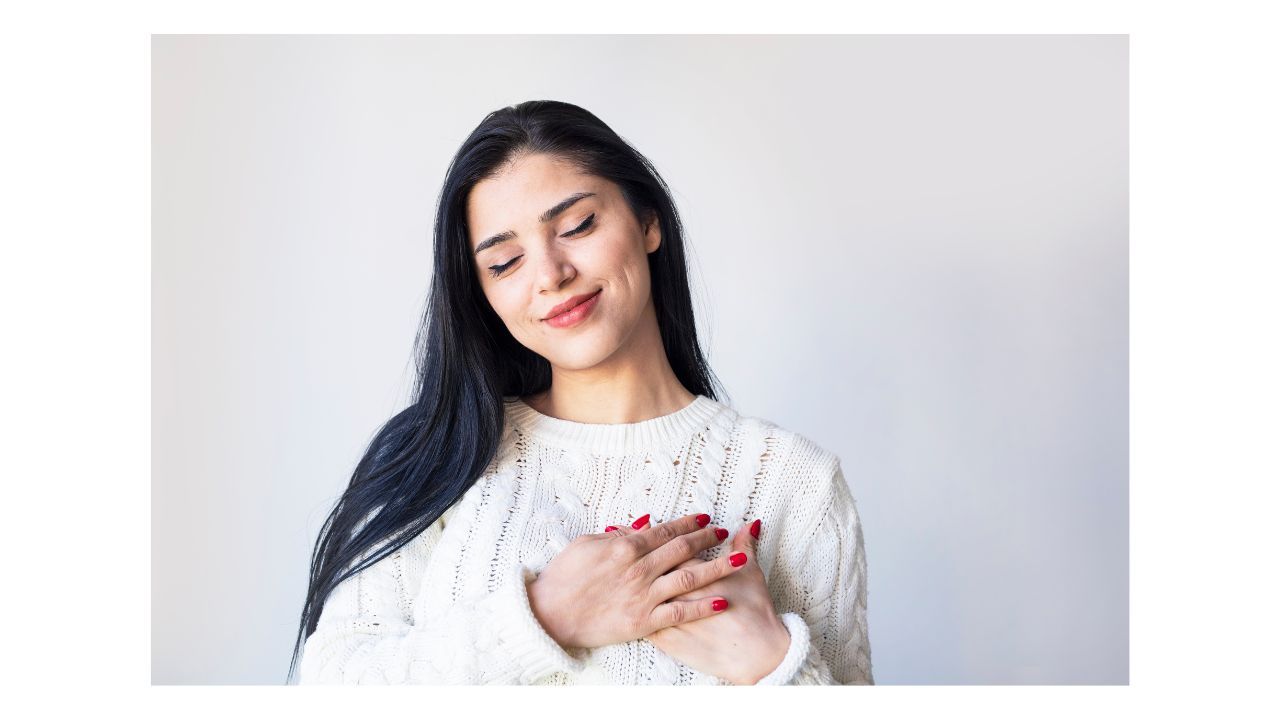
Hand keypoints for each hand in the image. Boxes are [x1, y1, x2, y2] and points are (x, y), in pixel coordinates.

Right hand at [525, 511, 749, 650]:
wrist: (550, 614)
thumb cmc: (563, 577)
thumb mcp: (586, 544)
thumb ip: (617, 534)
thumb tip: (643, 523)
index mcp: (625, 547)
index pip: (665, 530)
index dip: (688, 523)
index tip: (705, 518)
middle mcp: (639, 569)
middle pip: (682, 549)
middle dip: (707, 539)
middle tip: (724, 533)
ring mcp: (644, 595)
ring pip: (689, 577)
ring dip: (717, 568)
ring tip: (739, 561)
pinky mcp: (644, 621)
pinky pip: (680, 612)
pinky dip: (702, 606)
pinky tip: (722, 601)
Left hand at [605, 517, 790, 684]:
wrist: (754, 654)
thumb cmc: (755, 612)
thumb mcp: (751, 575)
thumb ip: (746, 545)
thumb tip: (751, 524)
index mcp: (690, 571)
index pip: (667, 546)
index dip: (655, 534)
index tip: (643, 523)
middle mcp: (673, 591)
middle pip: (646, 565)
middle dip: (632, 550)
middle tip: (621, 535)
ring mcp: (666, 615)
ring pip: (637, 590)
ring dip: (624, 574)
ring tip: (614, 560)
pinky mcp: (663, 637)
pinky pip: (638, 618)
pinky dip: (629, 604)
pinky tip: (620, 597)